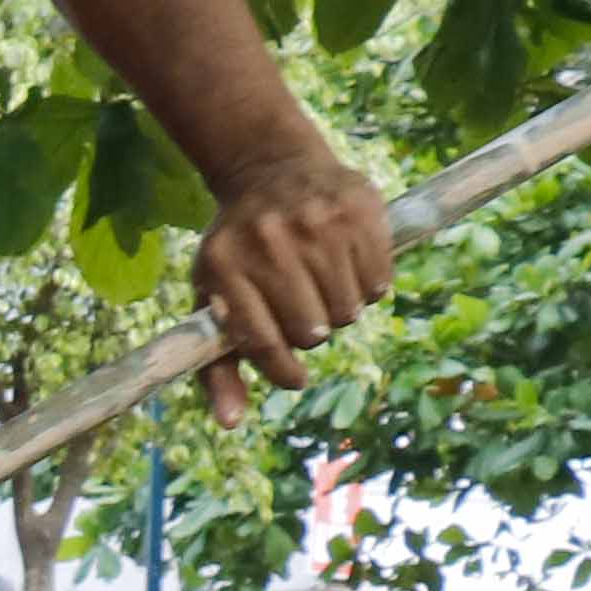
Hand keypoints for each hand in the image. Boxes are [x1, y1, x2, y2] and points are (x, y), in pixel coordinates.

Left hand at [189, 147, 392, 421]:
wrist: (270, 168)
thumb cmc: (238, 250)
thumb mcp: (212, 298)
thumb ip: (217, 366)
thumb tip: (230, 423)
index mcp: (225, 267)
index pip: (262, 343)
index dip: (283, 371)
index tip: (293, 377)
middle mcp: (268, 241)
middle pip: (311, 332)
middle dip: (311, 334)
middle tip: (304, 313)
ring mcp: (315, 222)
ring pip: (348, 311)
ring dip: (341, 311)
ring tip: (323, 287)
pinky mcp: (357, 209)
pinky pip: (379, 281)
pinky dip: (369, 286)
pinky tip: (348, 266)